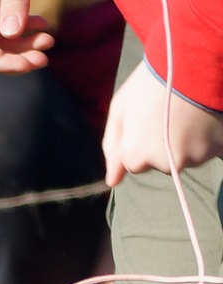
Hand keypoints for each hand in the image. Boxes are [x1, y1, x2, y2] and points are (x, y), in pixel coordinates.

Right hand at [0, 0, 53, 72]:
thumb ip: (12, 3)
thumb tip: (13, 34)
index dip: (1, 63)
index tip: (28, 65)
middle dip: (17, 58)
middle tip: (43, 60)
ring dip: (24, 45)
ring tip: (48, 41)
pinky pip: (5, 23)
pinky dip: (24, 29)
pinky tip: (42, 24)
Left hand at [102, 67, 222, 187]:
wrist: (196, 60)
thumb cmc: (154, 80)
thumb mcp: (121, 109)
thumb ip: (112, 147)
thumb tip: (112, 182)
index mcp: (136, 156)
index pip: (135, 162)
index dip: (142, 140)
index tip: (150, 118)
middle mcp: (164, 164)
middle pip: (162, 163)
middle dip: (165, 143)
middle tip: (172, 112)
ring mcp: (193, 158)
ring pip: (187, 157)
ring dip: (188, 141)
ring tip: (190, 112)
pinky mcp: (218, 148)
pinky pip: (210, 149)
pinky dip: (208, 137)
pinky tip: (205, 116)